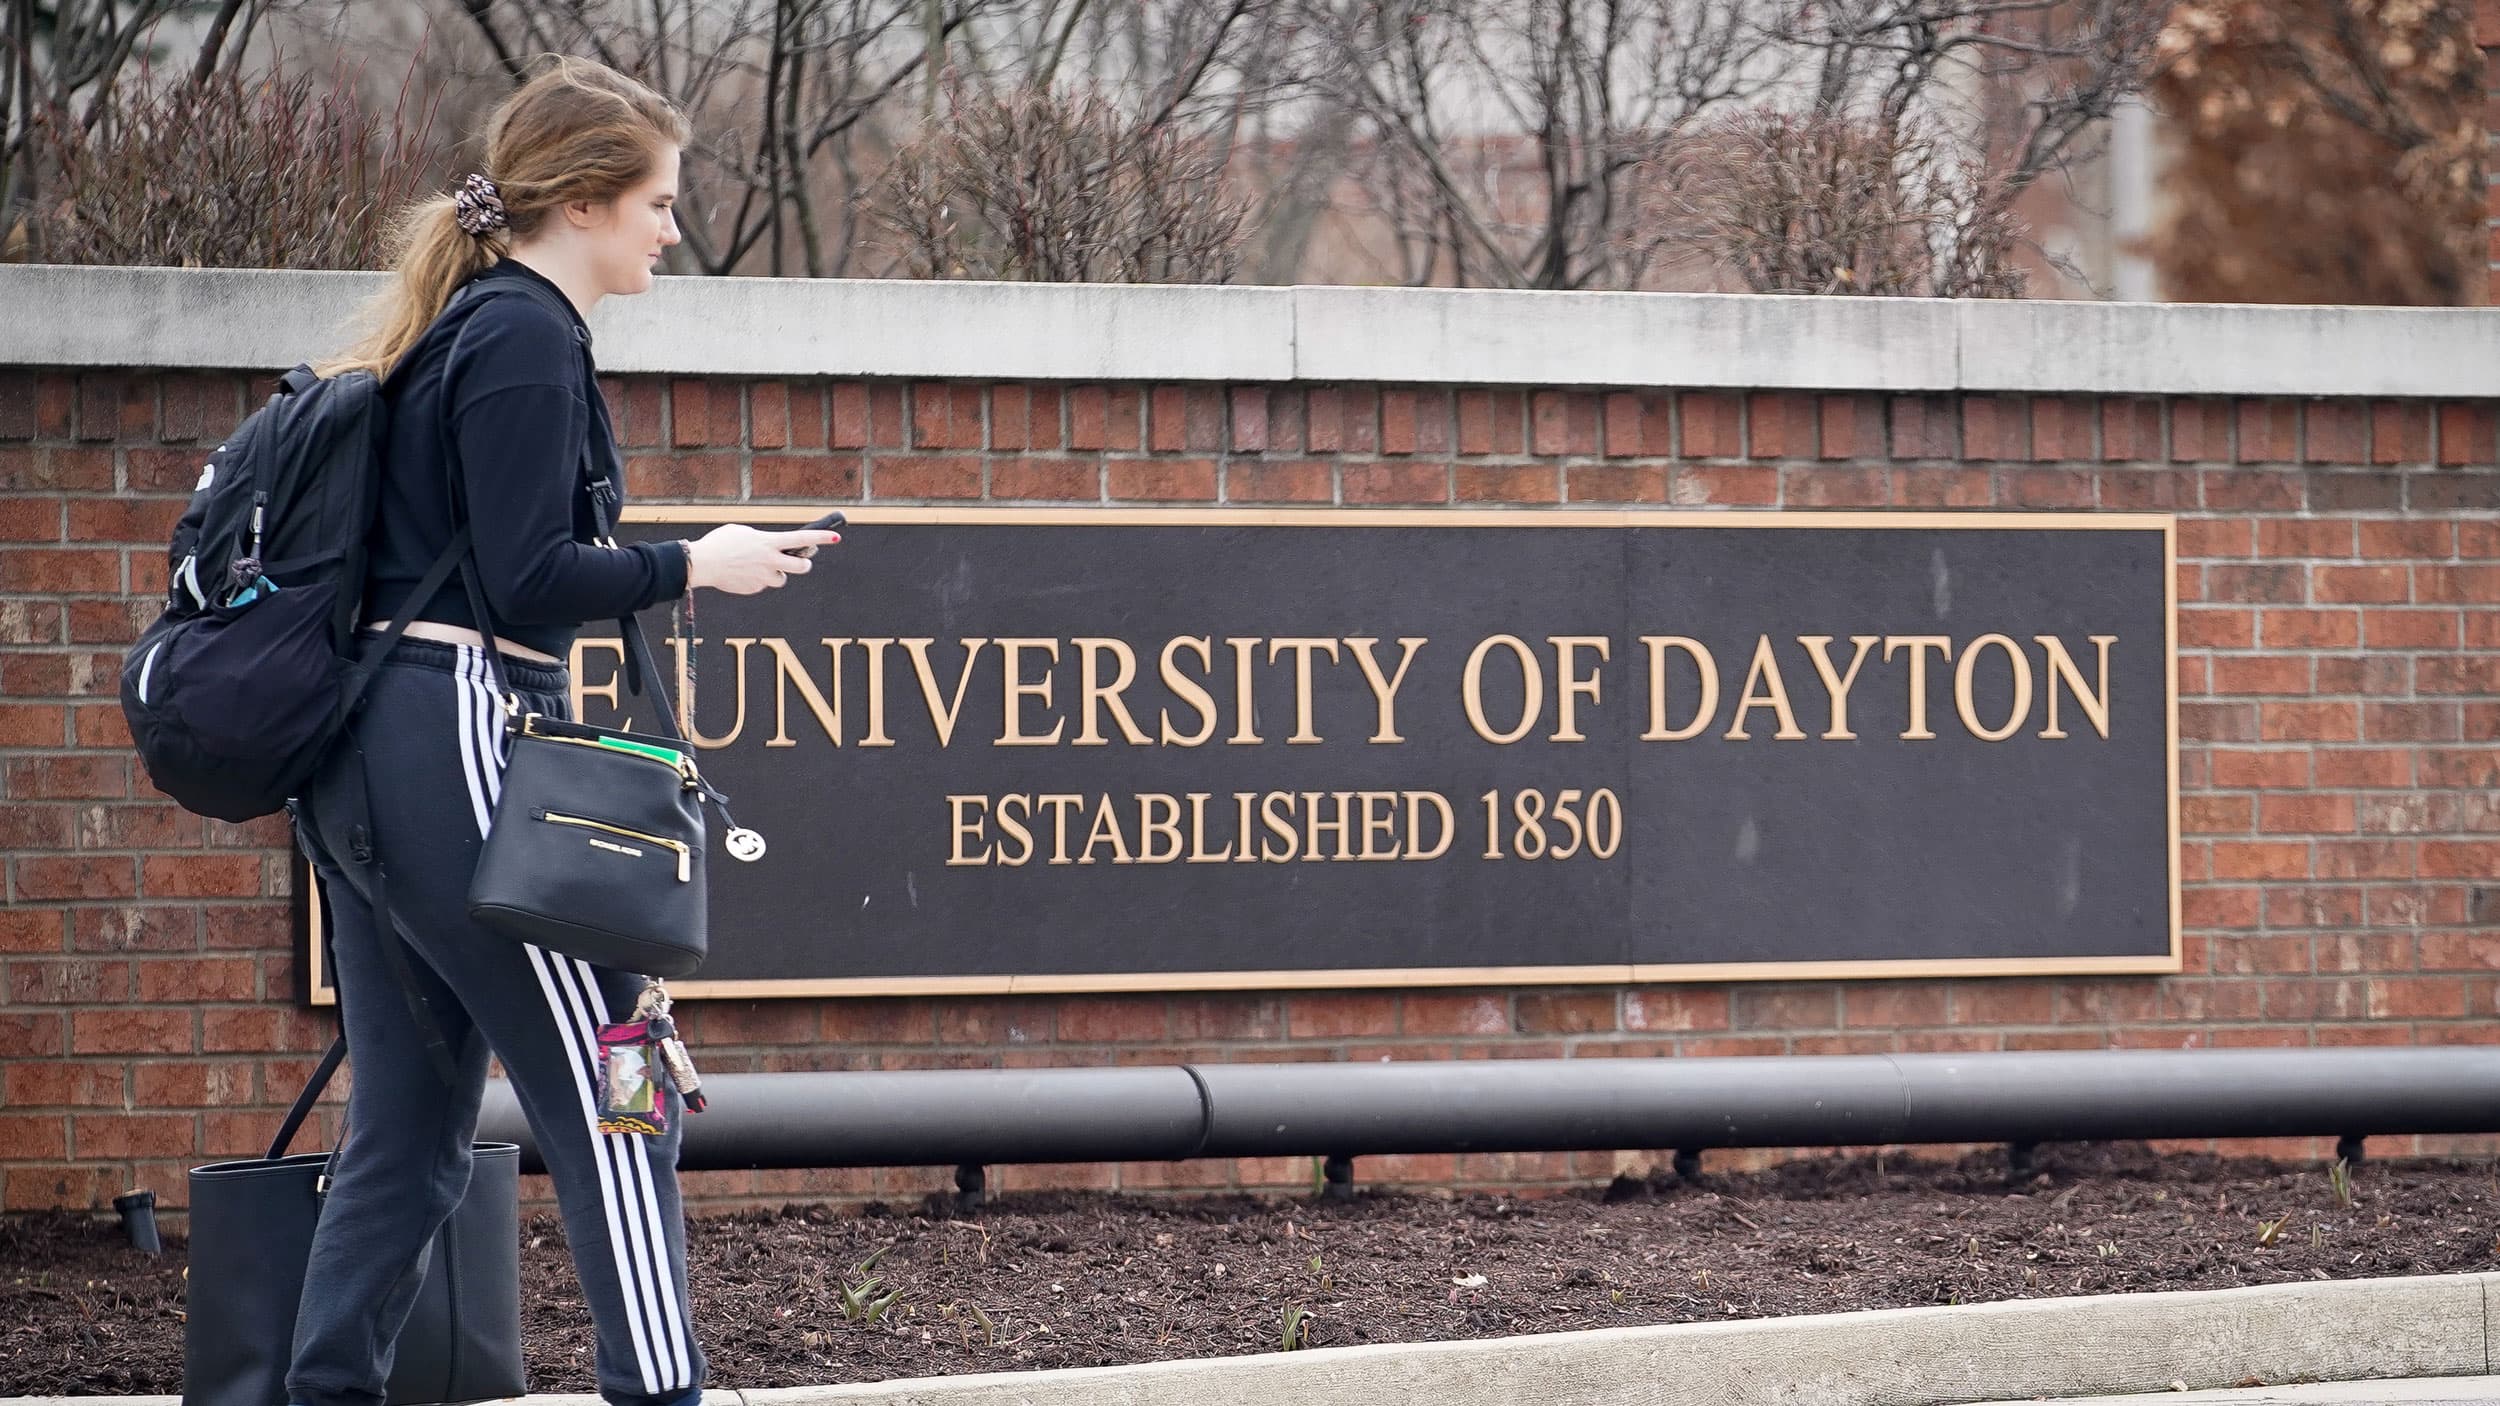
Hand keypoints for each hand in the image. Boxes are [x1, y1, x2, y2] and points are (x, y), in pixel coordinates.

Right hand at [683, 525, 839, 595]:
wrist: (702, 563)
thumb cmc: (721, 543)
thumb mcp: (744, 533)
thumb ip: (763, 539)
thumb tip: (773, 548)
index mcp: (769, 542)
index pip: (802, 539)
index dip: (822, 537)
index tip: (837, 536)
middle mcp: (770, 561)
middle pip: (801, 568)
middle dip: (804, 566)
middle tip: (800, 563)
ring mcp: (763, 577)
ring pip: (781, 579)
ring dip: (775, 574)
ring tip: (757, 566)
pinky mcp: (754, 589)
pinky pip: (762, 585)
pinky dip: (756, 580)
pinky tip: (741, 573)